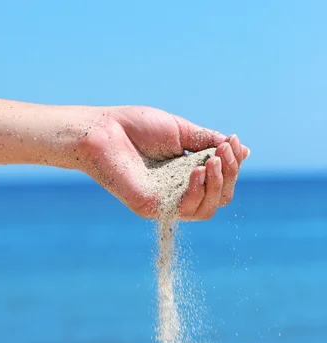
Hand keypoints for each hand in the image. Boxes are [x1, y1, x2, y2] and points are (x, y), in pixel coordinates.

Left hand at [63, 106, 249, 220]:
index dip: (233, 164)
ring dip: (218, 184)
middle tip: (223, 151)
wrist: (102, 131)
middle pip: (220, 197)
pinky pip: (186, 211)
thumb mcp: (181, 131)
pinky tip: (198, 171)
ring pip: (208, 208)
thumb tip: (243, 150)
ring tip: (213, 160)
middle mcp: (179, 191)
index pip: (221, 180)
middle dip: (230, 174)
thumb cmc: (136, 128)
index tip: (234, 141)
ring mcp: (167, 202)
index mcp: (187, 173)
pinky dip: (198, 192)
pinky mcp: (153, 209)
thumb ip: (208, 143)